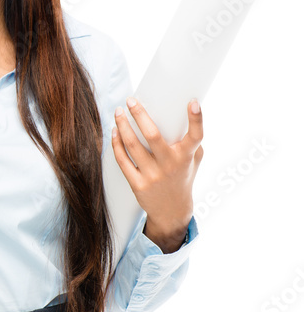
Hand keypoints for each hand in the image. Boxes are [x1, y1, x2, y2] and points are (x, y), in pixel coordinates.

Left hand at [111, 97, 203, 247]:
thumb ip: (192, 140)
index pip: (196, 136)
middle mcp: (170, 165)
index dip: (197, 118)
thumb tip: (186, 109)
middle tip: (130, 100)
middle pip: (153, 135)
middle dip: (139, 114)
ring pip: (132, 145)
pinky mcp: (138, 184)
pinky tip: (114, 132)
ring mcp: (153, 176)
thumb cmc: (182, 177)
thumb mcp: (194, 159)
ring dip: (122, 126)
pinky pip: (123, 160)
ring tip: (118, 112)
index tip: (192, 101)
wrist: (172, 211)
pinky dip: (116, 144)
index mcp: (187, 156)